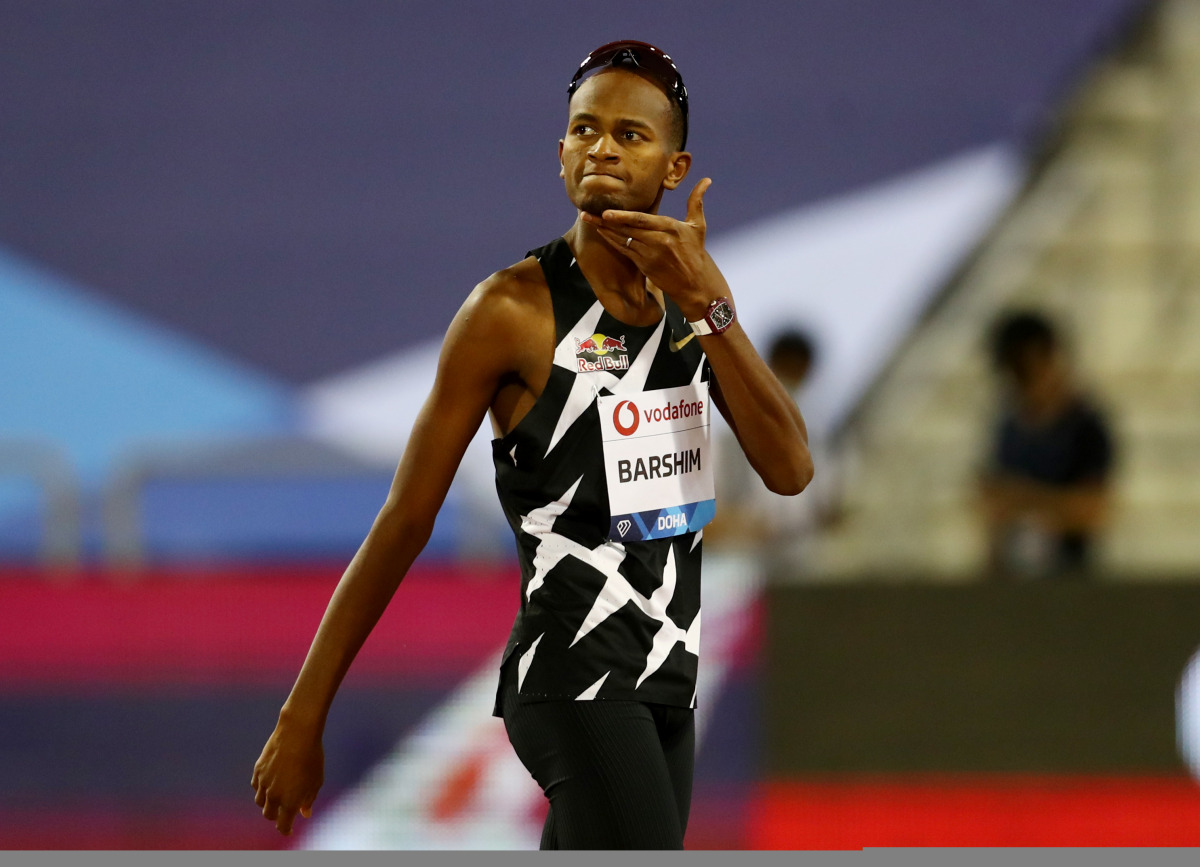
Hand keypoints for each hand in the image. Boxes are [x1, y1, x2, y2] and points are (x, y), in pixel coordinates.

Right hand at [252, 718, 324, 835]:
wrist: (297, 733)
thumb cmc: (312, 757)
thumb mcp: (316, 780)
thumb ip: (309, 799)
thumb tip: (305, 813)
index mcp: (290, 802)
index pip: (283, 825)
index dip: (286, 830)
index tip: (289, 830)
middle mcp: (274, 795)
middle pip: (269, 815)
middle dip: (276, 816)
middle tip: (284, 811)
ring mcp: (263, 783)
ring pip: (260, 802)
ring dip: (268, 803)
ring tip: (278, 796)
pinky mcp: (257, 770)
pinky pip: (256, 786)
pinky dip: (262, 788)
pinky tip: (270, 783)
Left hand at [581, 178, 729, 318]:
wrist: (695, 283)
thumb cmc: (696, 252)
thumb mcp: (698, 226)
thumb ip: (697, 202)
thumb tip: (706, 180)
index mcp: (670, 228)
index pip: (642, 221)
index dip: (622, 217)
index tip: (606, 212)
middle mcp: (659, 241)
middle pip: (628, 230)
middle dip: (606, 221)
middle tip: (586, 213)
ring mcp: (650, 255)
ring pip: (623, 240)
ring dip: (605, 231)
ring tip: (589, 220)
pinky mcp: (644, 266)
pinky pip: (625, 251)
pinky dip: (612, 242)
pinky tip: (602, 233)